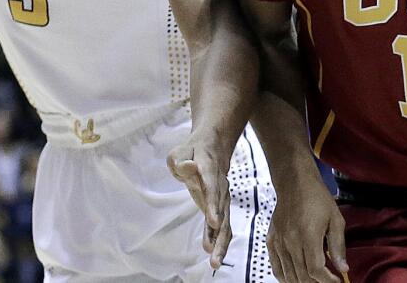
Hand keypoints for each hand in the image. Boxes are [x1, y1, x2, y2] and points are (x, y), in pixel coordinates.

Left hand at [167, 137, 231, 267]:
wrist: (215, 145)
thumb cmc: (193, 150)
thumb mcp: (181, 151)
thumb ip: (181, 160)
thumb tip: (185, 167)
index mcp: (209, 170)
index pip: (211, 188)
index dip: (213, 205)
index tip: (214, 222)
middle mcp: (219, 186)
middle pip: (222, 211)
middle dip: (219, 233)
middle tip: (213, 252)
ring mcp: (222, 197)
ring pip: (225, 221)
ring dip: (221, 242)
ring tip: (215, 261)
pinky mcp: (220, 206)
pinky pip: (222, 225)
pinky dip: (219, 239)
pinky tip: (214, 255)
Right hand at [268, 167, 347, 282]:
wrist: (294, 183)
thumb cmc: (317, 198)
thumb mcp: (336, 219)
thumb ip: (338, 245)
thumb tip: (343, 268)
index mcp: (309, 235)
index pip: (316, 270)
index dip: (327, 280)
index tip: (337, 281)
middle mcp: (291, 242)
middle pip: (302, 276)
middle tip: (328, 281)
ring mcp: (279, 243)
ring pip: (289, 275)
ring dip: (302, 282)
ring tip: (315, 280)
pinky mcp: (271, 241)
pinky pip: (276, 267)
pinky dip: (285, 278)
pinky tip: (296, 278)